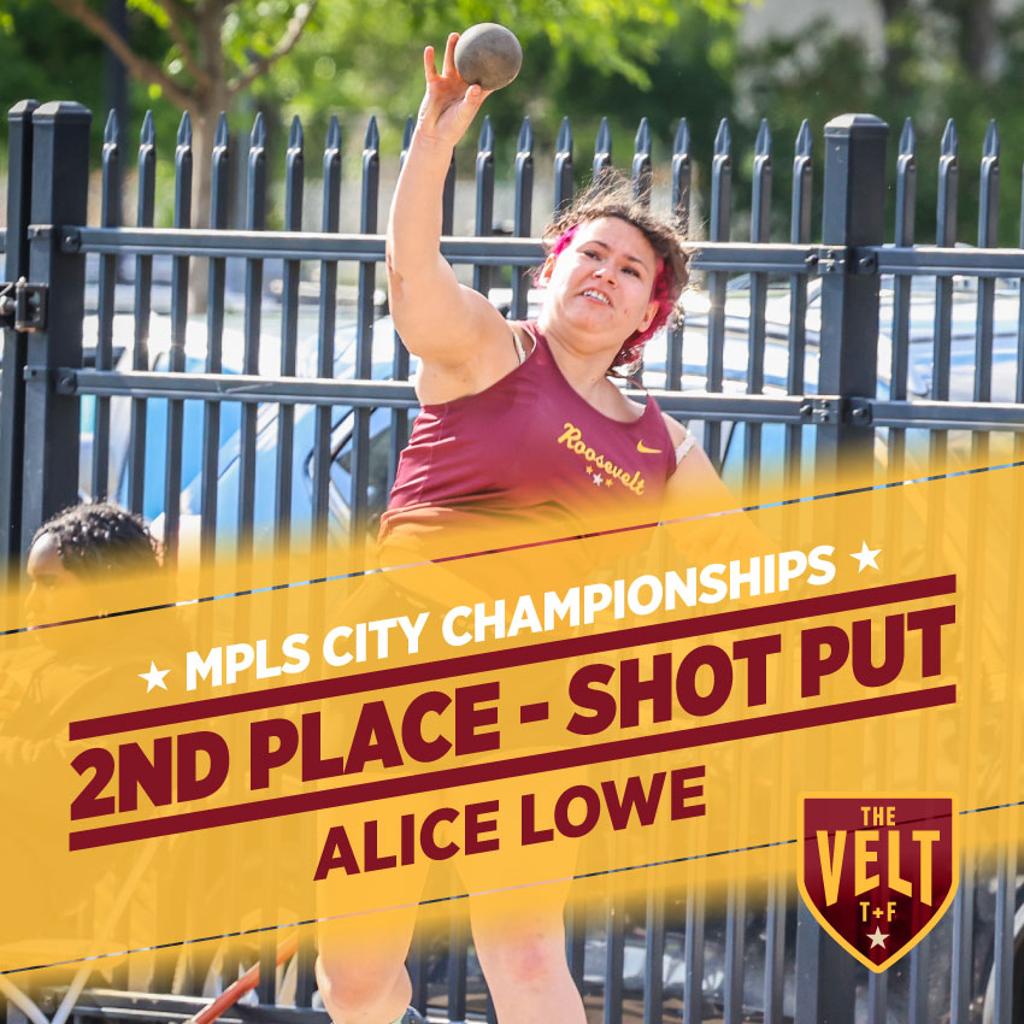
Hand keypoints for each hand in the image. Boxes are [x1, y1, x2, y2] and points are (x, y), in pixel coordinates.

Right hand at [416, 33, 491, 147]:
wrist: (434, 135)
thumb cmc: (453, 128)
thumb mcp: (464, 114)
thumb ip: (471, 101)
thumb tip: (476, 86)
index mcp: (473, 93)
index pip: (485, 78)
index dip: (493, 67)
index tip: (500, 54)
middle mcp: (461, 86)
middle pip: (468, 64)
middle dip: (472, 51)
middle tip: (477, 36)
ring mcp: (447, 84)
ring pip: (451, 63)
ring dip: (452, 49)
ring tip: (455, 35)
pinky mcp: (434, 85)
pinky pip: (432, 70)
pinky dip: (430, 60)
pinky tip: (429, 49)